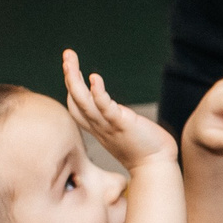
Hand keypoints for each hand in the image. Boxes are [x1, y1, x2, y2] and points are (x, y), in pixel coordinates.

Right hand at [60, 48, 177, 170]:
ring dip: (74, 79)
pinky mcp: (121, 124)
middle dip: (69, 77)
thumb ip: (115, 121)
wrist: (156, 166)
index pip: (76, 107)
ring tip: (69, 59)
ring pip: (83, 101)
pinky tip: (94, 78)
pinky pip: (105, 108)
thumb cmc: (144, 150)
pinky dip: (98, 93)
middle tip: (67, 55)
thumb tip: (117, 112)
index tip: (73, 70)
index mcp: (98, 127)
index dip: (72, 89)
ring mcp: (107, 126)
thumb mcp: (122, 133)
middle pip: (74, 100)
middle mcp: (98, 126)